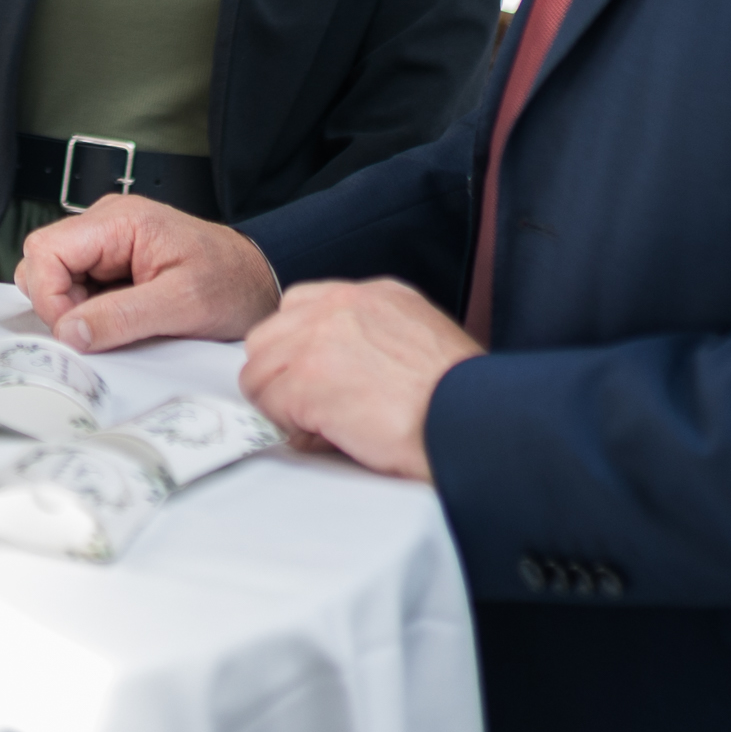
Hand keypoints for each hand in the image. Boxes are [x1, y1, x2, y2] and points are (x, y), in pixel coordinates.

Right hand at [17, 196, 279, 351]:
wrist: (261, 283)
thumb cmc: (233, 283)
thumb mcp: (182, 305)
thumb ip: (121, 317)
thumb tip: (68, 332)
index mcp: (120, 220)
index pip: (45, 250)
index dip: (49, 296)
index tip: (75, 333)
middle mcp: (106, 224)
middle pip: (42, 263)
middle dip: (59, 305)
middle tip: (98, 332)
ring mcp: (107, 244)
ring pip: (55, 279)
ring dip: (74, 312)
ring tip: (118, 326)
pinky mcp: (112, 265)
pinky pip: (78, 290)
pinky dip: (89, 314)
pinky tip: (121, 323)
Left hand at [236, 278, 481, 482]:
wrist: (471, 420)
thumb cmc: (459, 398)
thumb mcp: (422, 340)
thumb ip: (375, 339)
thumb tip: (344, 371)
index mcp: (374, 295)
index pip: (299, 308)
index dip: (298, 351)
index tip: (314, 379)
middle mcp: (341, 305)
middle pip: (268, 338)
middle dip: (282, 378)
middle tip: (314, 410)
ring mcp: (318, 338)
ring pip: (259, 373)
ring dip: (284, 405)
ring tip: (326, 426)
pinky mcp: (306, 379)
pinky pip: (269, 406)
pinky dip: (292, 429)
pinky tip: (331, 436)